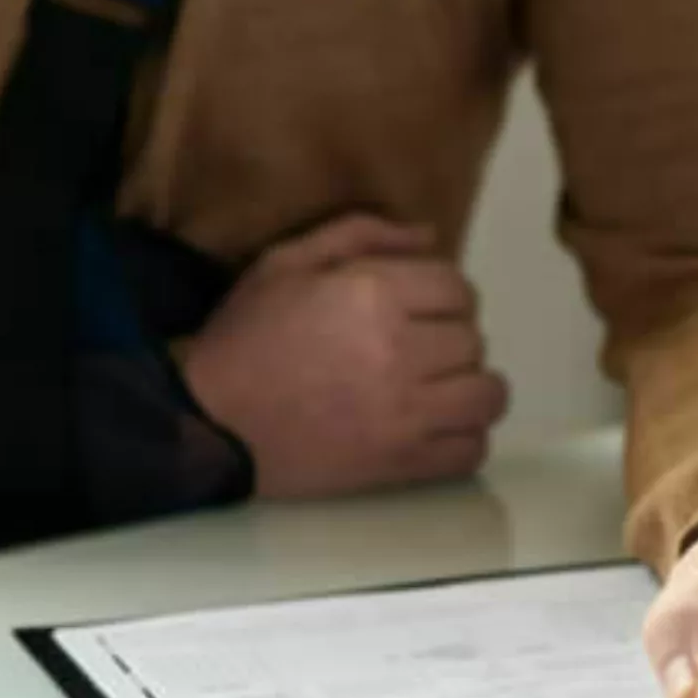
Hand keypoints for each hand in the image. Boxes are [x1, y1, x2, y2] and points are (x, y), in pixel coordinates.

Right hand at [176, 214, 508, 499]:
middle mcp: (401, 352)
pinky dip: (465, 439)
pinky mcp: (403, 462)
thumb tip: (431, 235)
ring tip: (441, 389)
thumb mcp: (288, 261)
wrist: (209, 420)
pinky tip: (438, 428)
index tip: (421, 309)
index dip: (444, 295)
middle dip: (451, 339)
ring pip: (488, 395)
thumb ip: (362, 235)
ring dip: (472, 388)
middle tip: (418, 350)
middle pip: (474, 340)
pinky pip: (472, 450)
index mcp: (374, 295)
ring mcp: (407, 413)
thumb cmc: (246, 336)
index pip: (458, 288)